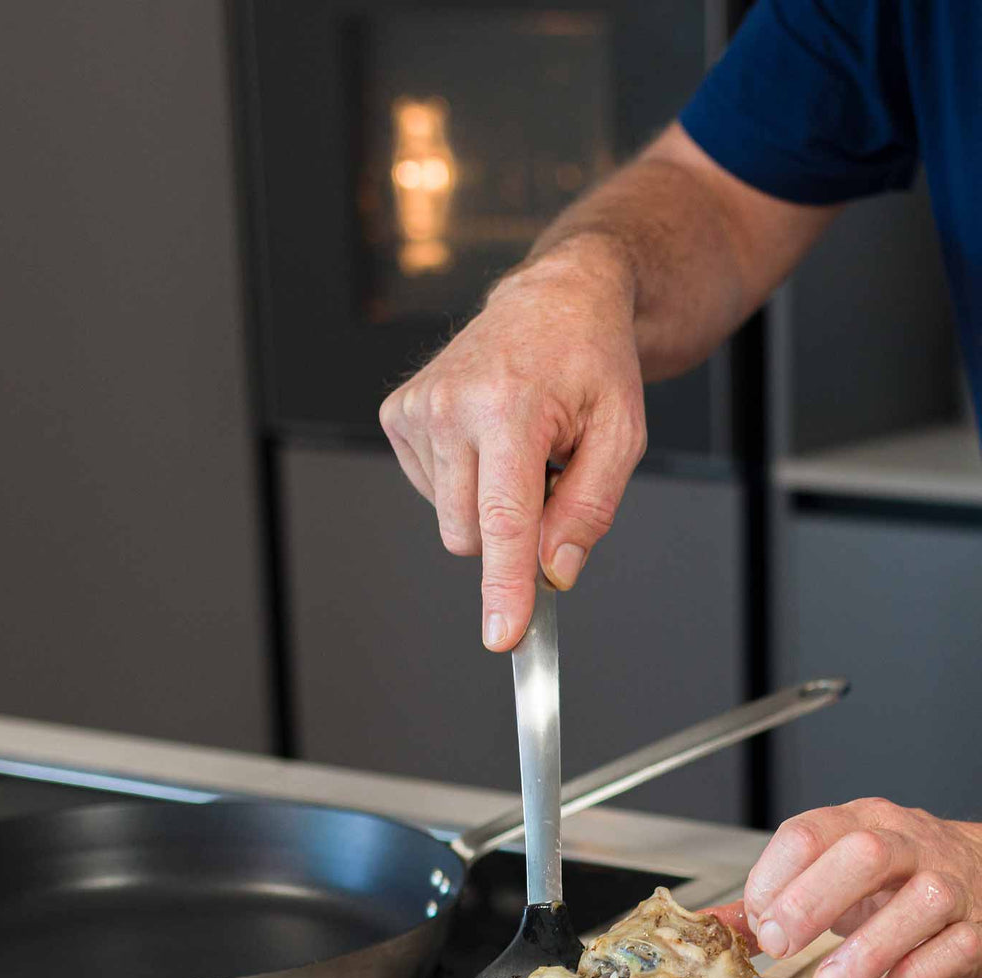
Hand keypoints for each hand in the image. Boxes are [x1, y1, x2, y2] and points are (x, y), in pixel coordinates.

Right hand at [378, 237, 646, 650]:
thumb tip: (555, 570)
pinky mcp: (398, 415)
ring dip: (489, 504)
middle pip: (471, 536)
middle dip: (511, 533)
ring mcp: (418, 410)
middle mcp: (452, 406)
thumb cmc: (590, 362)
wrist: (553, 300)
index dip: (505, 586)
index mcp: (511, 407)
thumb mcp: (621, 435)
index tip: (502, 634)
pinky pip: (433, 494)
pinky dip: (465, 483)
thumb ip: (589, 510)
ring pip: (451, 521)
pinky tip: (488, 440)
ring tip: (518, 448)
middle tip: (545, 476)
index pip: (504, 520)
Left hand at [733, 798, 981, 977]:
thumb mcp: (833, 874)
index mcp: (861, 823)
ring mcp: (949, 885)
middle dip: (812, 902)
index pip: (809, 834)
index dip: (773, 879)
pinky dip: (916, 976)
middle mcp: (908, 845)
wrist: (981, 877)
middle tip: (782, 946)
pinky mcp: (977, 929)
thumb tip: (715, 923)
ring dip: (868, 949)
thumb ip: (777, 897)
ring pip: (920, 902)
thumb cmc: (896, 879)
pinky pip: (955, 948)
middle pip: (864, 855)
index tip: (760, 923)